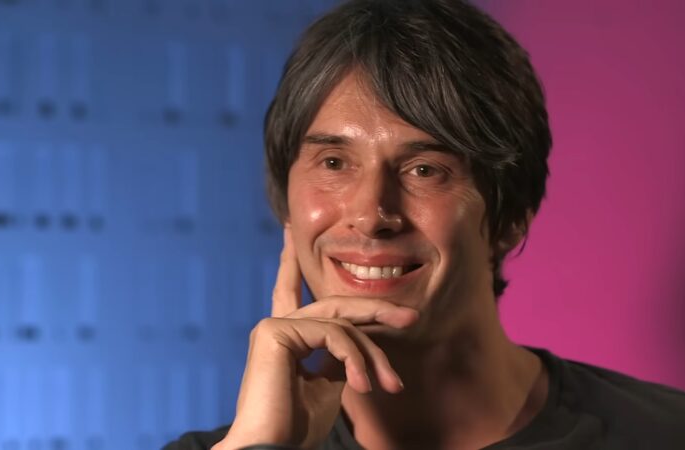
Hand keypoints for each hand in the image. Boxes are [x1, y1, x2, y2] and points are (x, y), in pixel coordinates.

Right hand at [214, 228, 418, 449]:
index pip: (291, 292)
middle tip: (412, 315)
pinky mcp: (274, 332)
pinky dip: (354, 358)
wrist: (272, 449)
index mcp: (285, 338)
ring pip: (340, 322)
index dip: (291, 263)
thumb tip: (357, 344)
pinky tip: (362, 385)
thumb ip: (337, 357)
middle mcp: (277, 326)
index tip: (289, 231)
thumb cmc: (296, 427)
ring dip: (372, 354)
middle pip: (336, 306)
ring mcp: (273, 326)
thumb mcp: (326, 385)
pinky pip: (332, 334)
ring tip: (389, 385)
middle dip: (377, 310)